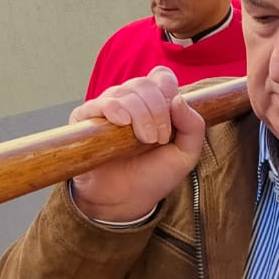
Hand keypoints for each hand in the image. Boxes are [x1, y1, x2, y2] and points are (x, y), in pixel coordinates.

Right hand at [69, 67, 206, 222]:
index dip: (168, 91)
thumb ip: (194, 126)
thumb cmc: (153, 176)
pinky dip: (112, 109)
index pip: (161, 76)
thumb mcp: (186, 154)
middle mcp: (129, 101)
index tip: (171, 120)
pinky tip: (121, 123)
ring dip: (139, 115)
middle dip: (156, 110)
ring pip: (124, 93)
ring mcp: (107, 109)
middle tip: (157, 139)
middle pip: (143, 84)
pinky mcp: (85, 120)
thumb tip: (178, 98)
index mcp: (153, 103)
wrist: (125, 201)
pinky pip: (98, 103)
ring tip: (142, 141)